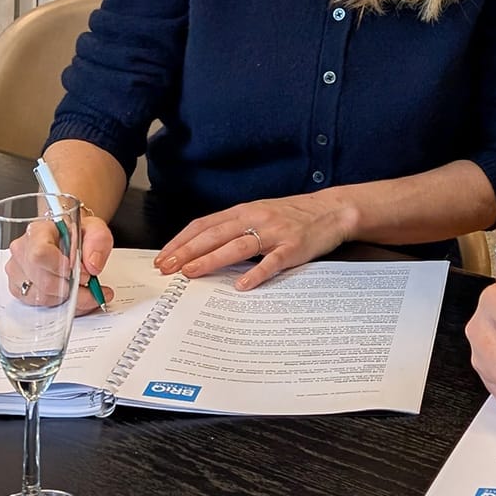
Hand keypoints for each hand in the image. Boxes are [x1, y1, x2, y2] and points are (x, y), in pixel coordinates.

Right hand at [3, 210, 115, 315]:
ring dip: (69, 298)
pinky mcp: (18, 289)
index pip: (40, 254)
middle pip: (44, 281)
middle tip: (89, 282)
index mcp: (37, 232)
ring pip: (43, 296)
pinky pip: (40, 304)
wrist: (69, 239)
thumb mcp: (96, 229)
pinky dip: (62, 304)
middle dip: (73, 288)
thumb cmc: (77, 234)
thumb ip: (98, 242)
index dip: (62, 269)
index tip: (80, 272)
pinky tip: (72, 294)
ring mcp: (17, 271)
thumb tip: (92, 265)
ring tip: (85, 289)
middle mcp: (22, 251)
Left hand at [156, 193, 355, 289]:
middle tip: (166, 268)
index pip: (204, 225)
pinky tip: (241, 285)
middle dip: (187, 251)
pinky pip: (273, 261)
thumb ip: (234, 228)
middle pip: (215, 235)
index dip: (181, 241)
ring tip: (191, 273)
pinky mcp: (294, 247)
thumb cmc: (293, 215)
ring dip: (212, 260)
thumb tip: (201, 249)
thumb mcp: (259, 214)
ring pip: (238, 246)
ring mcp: (275, 232)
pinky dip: (256, 273)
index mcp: (244, 211)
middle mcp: (256, 218)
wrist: (332, 210)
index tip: (163, 257)